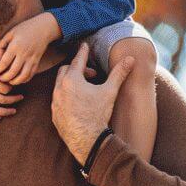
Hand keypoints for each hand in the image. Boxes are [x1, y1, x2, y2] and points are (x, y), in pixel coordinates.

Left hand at [0, 12, 60, 83]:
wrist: (43, 28)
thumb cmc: (24, 29)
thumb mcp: (9, 34)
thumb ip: (1, 45)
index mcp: (15, 46)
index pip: (4, 63)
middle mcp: (24, 54)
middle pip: (13, 72)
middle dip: (4, 78)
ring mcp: (32, 59)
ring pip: (23, 76)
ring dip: (14, 81)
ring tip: (8, 81)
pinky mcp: (37, 61)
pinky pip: (31, 74)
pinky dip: (24, 80)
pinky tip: (18, 79)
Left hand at [51, 43, 132, 163]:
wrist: (87, 139)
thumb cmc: (98, 114)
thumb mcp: (110, 91)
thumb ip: (119, 73)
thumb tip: (131, 58)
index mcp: (72, 80)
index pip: (77, 60)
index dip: (83, 52)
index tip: (84, 45)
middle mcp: (59, 89)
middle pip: (65, 70)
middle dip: (77, 68)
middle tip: (91, 74)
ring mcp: (55, 102)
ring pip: (59, 85)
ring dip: (71, 82)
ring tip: (85, 88)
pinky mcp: (54, 114)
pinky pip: (58, 99)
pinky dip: (66, 96)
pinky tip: (77, 102)